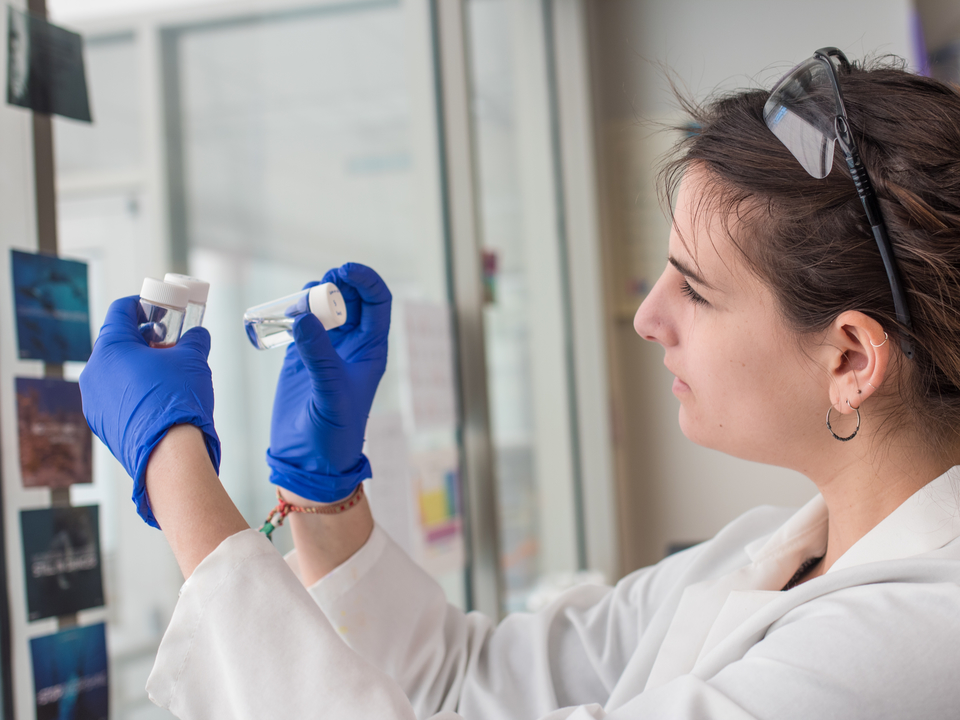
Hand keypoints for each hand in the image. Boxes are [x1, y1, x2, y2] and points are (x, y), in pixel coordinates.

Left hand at [79, 296, 219, 527]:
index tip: (159, 310)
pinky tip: (157, 399)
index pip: (121, 311)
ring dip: (138, 366)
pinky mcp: (100, 422)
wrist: (169, 454)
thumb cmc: (178, 401)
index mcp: (110, 348)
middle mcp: (94, 371)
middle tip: (169, 344)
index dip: (142, 305)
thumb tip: (198, 335)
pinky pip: (115, 396)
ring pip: (115, 371)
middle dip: (143, 340)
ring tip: (167, 375)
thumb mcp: (193, 359)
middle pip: (117, 342)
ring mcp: (93, 399)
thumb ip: (195, 339)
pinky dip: (133, 390)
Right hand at [266, 263, 390, 501]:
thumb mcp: (331, 394)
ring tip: (297, 302)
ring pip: (325, 307)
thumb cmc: (333, 434)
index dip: (366, 281)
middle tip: (316, 285)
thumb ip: (319, 357)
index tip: (343, 270)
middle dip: (336, 283)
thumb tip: (303, 317)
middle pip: (350, 298)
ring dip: (313, 296)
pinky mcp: (300, 357)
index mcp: (371, 350)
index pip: (377, 303)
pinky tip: (282, 313)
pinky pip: (299, 322)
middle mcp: (352, 345)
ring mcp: (326, 349)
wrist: (308, 461)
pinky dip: (292, 312)